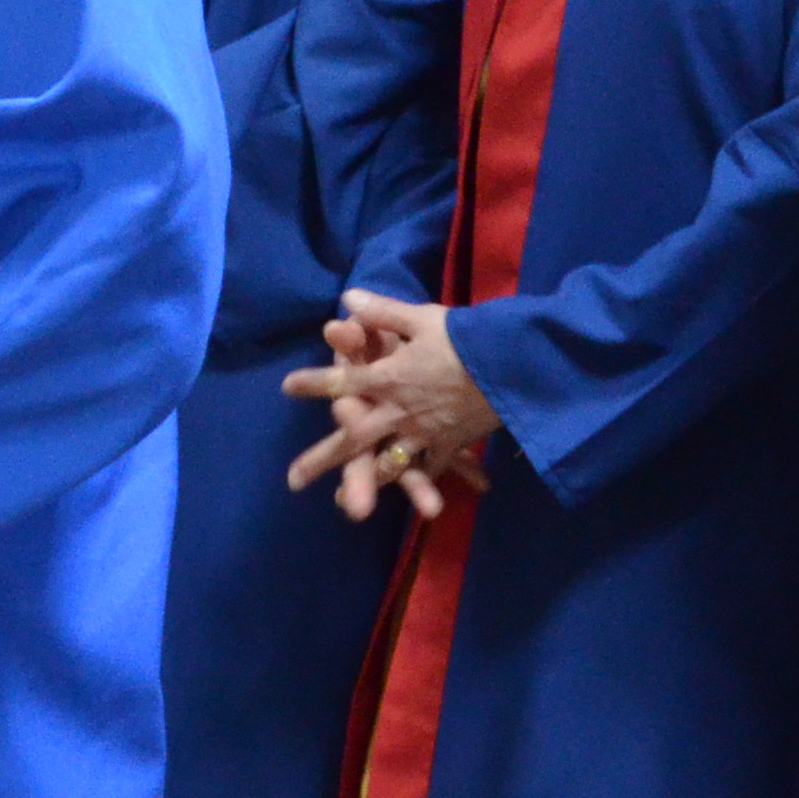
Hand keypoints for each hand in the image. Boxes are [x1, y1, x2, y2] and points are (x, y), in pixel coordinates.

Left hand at [284, 289, 499, 520]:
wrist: (511, 367)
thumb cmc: (465, 338)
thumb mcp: (421, 318)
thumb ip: (382, 313)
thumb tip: (348, 297)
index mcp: (387, 378)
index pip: (341, 381)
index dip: (313, 383)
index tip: (288, 387)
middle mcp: (398, 411)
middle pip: (352, 439)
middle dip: (321, 459)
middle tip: (293, 481)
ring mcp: (422, 434)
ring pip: (387, 464)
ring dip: (366, 482)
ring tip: (342, 500)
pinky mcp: (449, 445)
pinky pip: (431, 468)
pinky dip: (424, 481)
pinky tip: (416, 497)